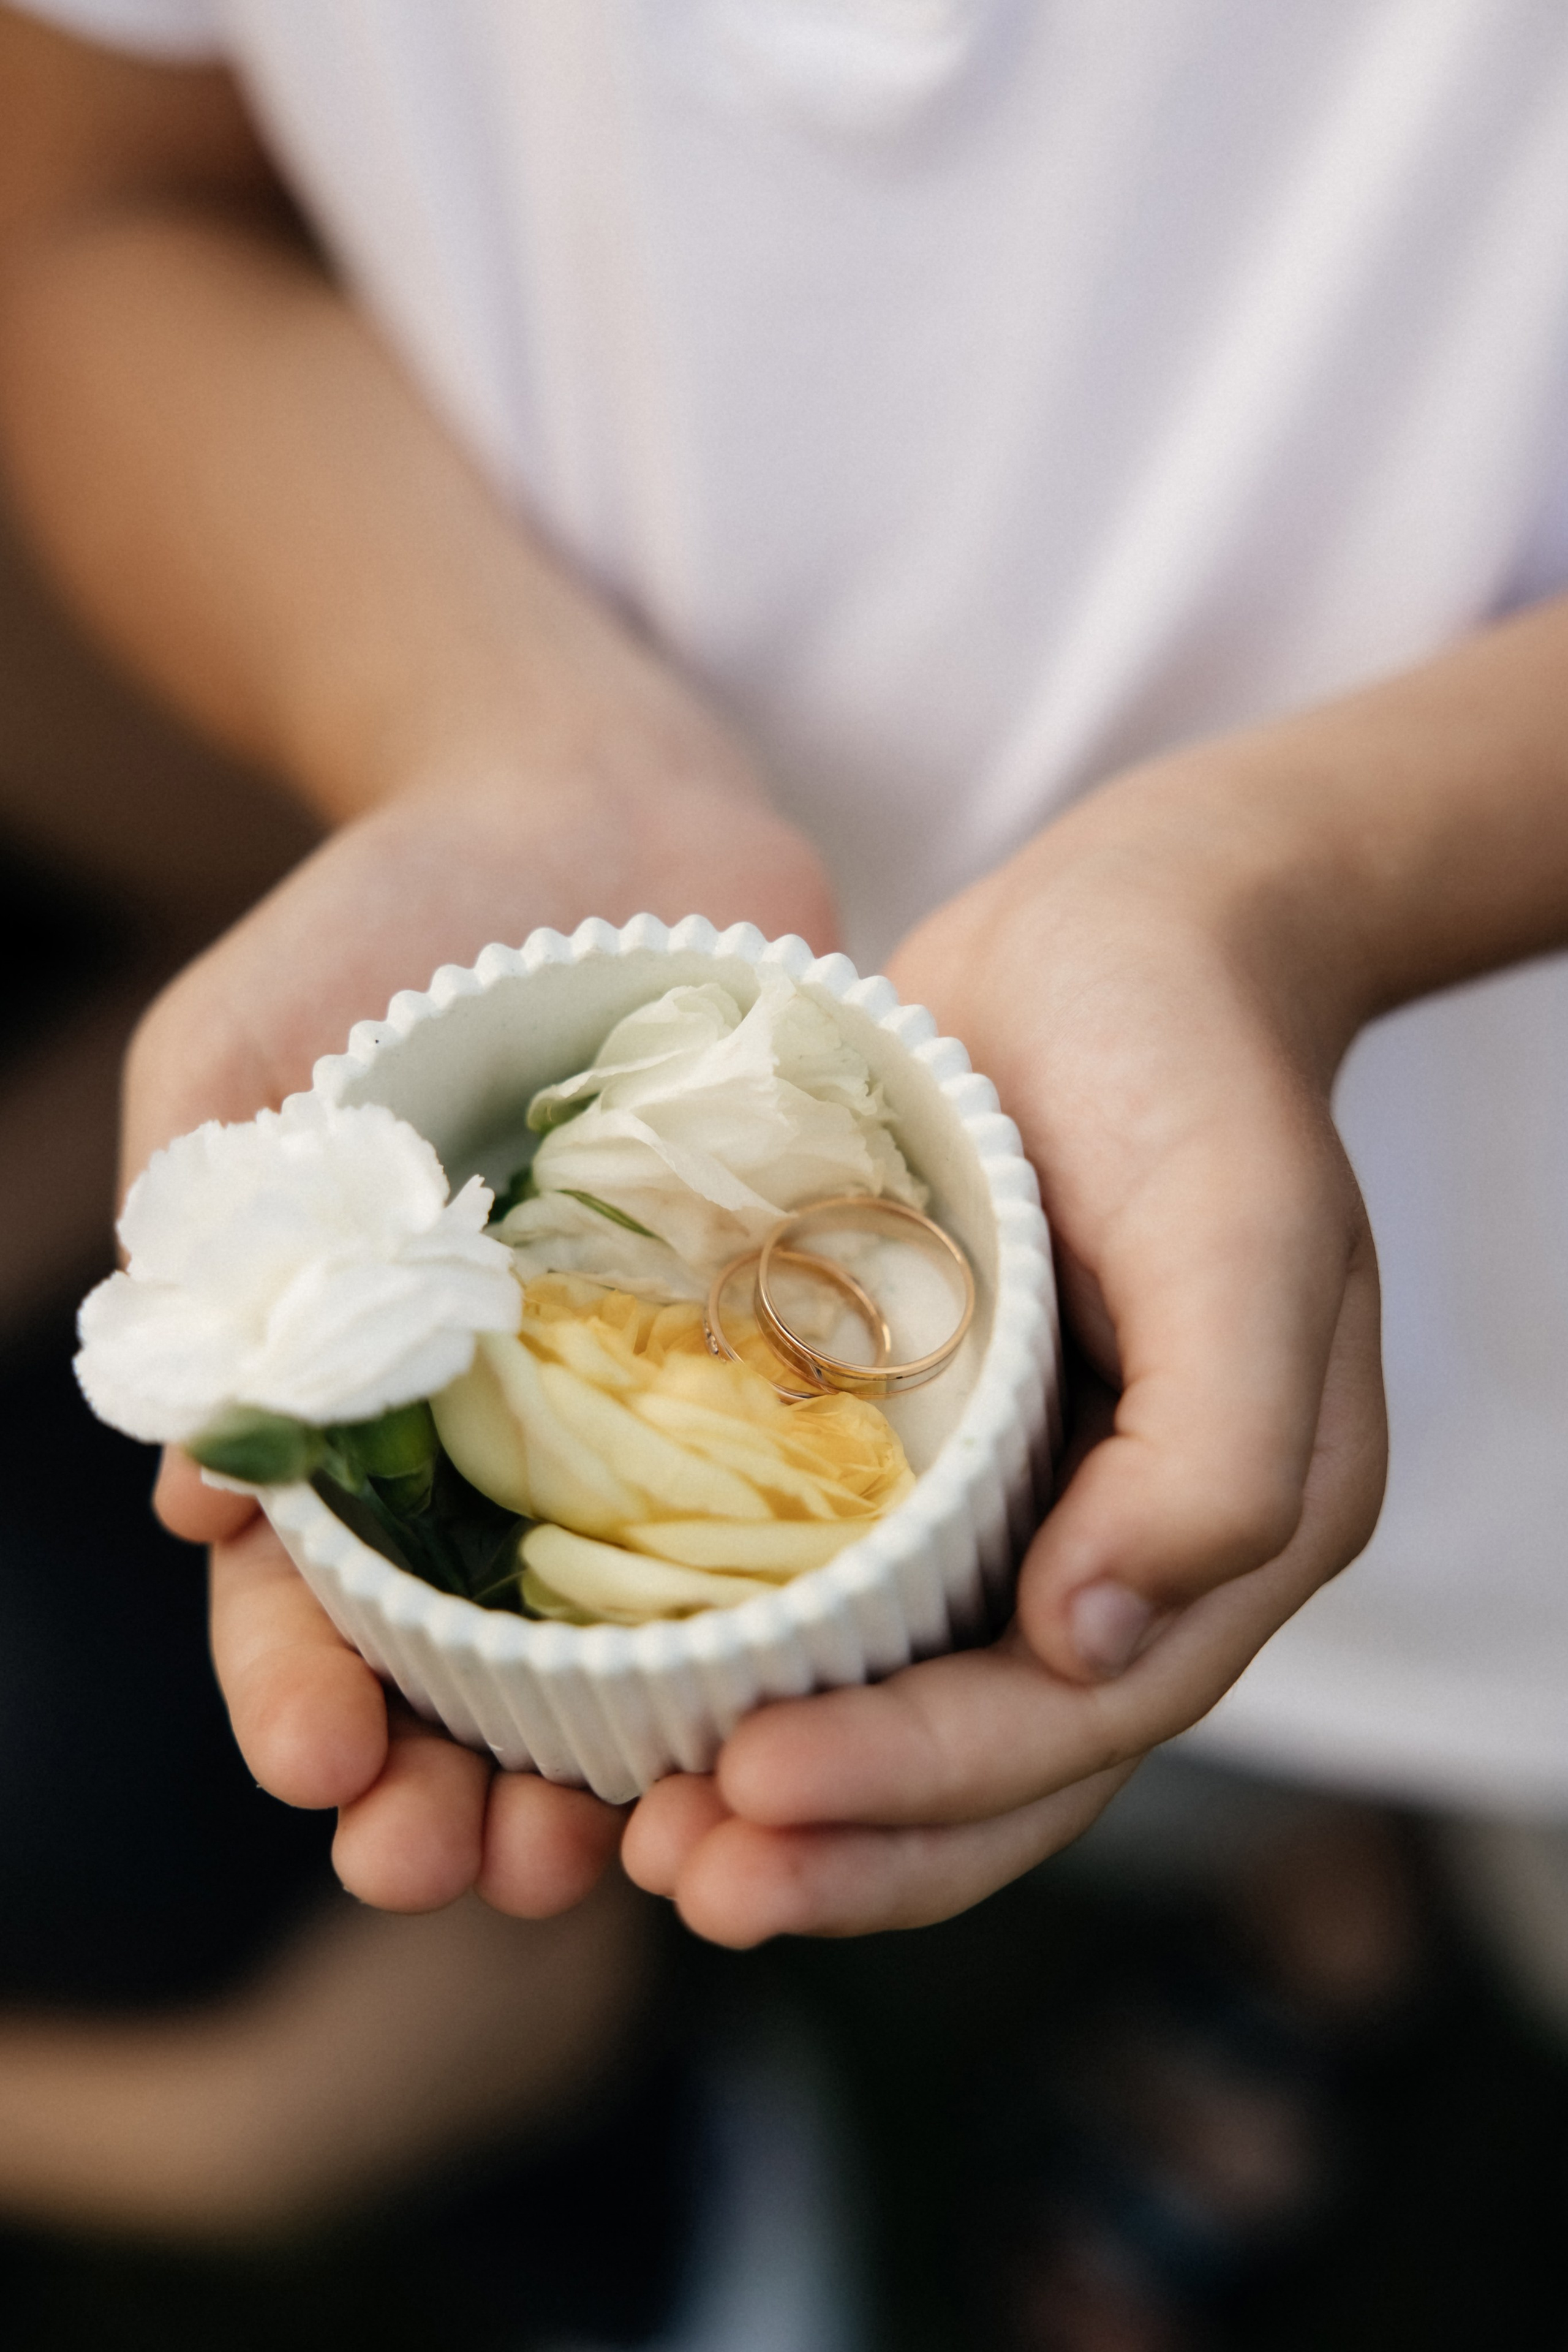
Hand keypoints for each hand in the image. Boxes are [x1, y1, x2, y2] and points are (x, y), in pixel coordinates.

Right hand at [148, 767, 837, 1913]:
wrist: (582, 801)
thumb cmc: (374, 924)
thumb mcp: (236, 1067)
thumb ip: (205, 1258)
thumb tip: (192, 1501)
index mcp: (341, 1394)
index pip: (303, 1597)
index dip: (303, 1697)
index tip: (330, 1772)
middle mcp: (492, 1429)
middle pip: (466, 1664)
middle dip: (459, 1784)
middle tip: (479, 1869)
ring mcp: (638, 1398)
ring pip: (624, 1632)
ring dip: (617, 1755)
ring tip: (636, 1851)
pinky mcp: (770, 1344)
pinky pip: (784, 1505)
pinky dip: (778, 1616)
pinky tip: (801, 1701)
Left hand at [621, 759, 1387, 1941]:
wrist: (1120, 936)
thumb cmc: (1192, 1070)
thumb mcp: (1250, 1233)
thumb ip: (1221, 1452)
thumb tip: (1093, 1645)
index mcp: (1229, 1537)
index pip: (1077, 1722)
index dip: (922, 1785)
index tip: (753, 1794)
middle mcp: (1123, 1553)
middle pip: (986, 1766)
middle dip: (838, 1845)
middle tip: (674, 1875)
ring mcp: (1014, 1507)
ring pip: (902, 1706)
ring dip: (780, 1797)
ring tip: (631, 1840)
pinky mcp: (916, 1449)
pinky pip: (835, 1595)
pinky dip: (749, 1661)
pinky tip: (635, 1689)